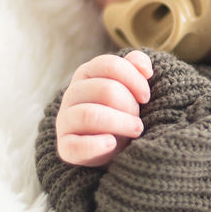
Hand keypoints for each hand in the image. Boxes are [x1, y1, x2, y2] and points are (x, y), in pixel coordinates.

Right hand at [56, 50, 151, 166]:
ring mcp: (65, 120)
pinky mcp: (65, 146)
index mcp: (86, 73)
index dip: (134, 79)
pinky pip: (76, 146)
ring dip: (121, 123)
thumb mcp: (129, 86)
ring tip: (136, 130)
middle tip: (139, 119)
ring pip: (91, 115)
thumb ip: (136, 66)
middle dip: (130, 105)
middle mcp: (72, 93)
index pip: (110, 65)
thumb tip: (145, 68)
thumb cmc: (120, 110)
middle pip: (106, 90)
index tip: (146, 97)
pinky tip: (112, 143)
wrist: (108, 144)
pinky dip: (97, 145)